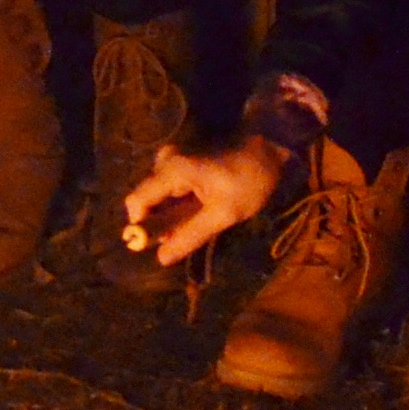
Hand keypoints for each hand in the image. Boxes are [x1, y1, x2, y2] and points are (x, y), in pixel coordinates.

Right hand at [123, 133, 288, 271]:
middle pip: (147, 201)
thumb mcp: (222, 214)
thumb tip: (161, 259)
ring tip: (200, 222)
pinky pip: (171, 191)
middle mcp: (165, 162)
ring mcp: (173, 161)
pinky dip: (181, 205)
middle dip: (161, 223)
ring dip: (173, 215)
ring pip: (160, 198)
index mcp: (171, 170)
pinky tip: (202, 210)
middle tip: (186, 235)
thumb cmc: (249, 181)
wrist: (272, 150)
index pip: (136, 202)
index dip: (141, 227)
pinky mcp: (183, 164)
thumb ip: (189, 236)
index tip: (160, 243)